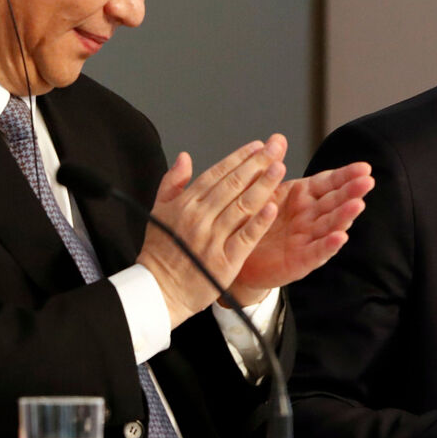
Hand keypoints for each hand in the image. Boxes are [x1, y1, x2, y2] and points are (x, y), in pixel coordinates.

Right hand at [138, 136, 287, 325]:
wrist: (157, 291)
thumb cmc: (160, 252)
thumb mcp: (159, 212)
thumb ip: (172, 182)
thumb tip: (185, 157)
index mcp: (185, 204)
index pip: (216, 173)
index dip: (239, 158)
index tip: (257, 146)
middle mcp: (198, 218)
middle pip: (233, 185)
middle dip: (256, 164)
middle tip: (275, 148)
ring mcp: (212, 239)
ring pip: (242, 206)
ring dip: (262, 185)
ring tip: (279, 168)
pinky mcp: (224, 261)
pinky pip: (245, 237)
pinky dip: (259, 222)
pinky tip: (273, 206)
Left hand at [226, 161, 374, 305]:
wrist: (237, 257)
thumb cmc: (253, 222)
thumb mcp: (262, 191)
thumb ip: (272, 167)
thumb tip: (277, 137)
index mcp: (303, 196)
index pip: (329, 182)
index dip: (346, 175)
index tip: (364, 167)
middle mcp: (310, 217)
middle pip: (334, 202)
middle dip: (351, 192)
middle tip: (367, 182)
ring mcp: (308, 239)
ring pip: (330, 225)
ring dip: (344, 216)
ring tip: (357, 205)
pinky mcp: (300, 261)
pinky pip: (316, 252)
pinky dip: (328, 245)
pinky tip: (340, 237)